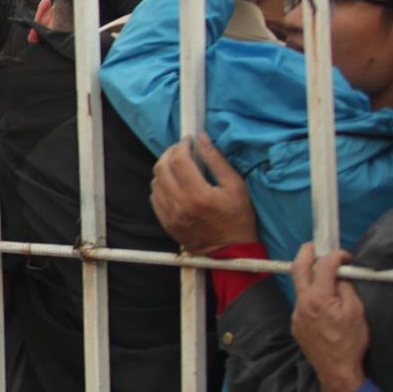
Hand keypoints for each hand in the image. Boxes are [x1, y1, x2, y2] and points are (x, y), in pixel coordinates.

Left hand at [151, 133, 257, 254]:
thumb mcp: (236, 186)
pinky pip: (154, 197)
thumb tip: (202, 140)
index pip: (179, 160)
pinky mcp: (165, 222)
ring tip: (178, 166)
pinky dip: (161, 185)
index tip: (188, 141)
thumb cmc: (238, 218)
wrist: (230, 252)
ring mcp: (170, 215)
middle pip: (161, 168)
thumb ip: (217, 161)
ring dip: (164, 169)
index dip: (181, 146)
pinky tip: (174, 183)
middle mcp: (179, 204)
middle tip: (181, 149)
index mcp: (198, 195)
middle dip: (170, 153)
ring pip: (155, 182)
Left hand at [290, 242, 369, 391]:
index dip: (335, 256)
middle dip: (306, 252)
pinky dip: (312, 297)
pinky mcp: (295, 324)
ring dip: (311, 278)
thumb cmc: (350, 342)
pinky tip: (324, 303)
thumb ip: (346, 288)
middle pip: (298, 268)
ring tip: (326, 276)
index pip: (323, 266)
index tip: (345, 257)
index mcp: (317, 298)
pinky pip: (302, 304)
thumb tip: (340, 275)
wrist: (337, 369)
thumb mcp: (356, 311)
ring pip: (300, 288)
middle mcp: (301, 303)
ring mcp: (296, 314)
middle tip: (315, 245)